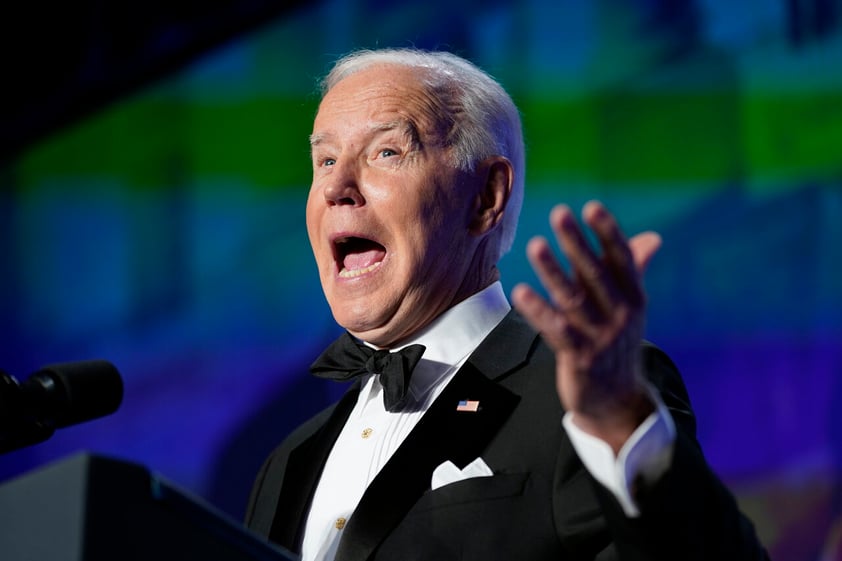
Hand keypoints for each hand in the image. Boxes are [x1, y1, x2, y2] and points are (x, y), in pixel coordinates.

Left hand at [511, 201, 661, 452]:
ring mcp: (601, 338)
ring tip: (535, 245)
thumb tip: (653, 237)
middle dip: (577, 243)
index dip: (608, 233)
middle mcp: (622, 315)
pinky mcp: (580, 359)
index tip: (592, 207)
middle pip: (596, 274)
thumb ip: (631, 270)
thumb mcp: (628, 307)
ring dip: (553, 271)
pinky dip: (539, 310)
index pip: (622, 260)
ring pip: (573, 299)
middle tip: (560, 213)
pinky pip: (556, 330)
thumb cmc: (616, 342)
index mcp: (635, 298)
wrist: (617, 400)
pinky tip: (521, 292)